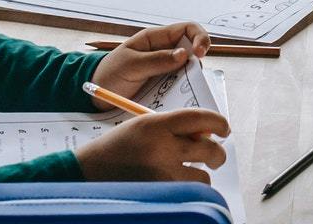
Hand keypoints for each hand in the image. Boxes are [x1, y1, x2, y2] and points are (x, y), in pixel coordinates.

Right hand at [73, 108, 230, 183]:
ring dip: (200, 176)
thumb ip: (175, 128)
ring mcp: (162, 175)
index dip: (219, 123)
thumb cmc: (120, 147)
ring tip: (187, 174)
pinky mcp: (160, 194)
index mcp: (157, 124)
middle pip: (210, 149)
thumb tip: (208, 136)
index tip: (224, 129)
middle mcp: (162, 147)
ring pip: (203, 177)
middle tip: (215, 156)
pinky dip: (188, 191)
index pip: (201, 118)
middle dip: (218, 154)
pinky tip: (177, 186)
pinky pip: (189, 194)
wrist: (87, 172)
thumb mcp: (144, 126)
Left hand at [90, 22, 212, 97]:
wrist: (96, 95)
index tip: (201, 54)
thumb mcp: (130, 65)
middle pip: (193, 51)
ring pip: (189, 72)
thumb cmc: (110, 73)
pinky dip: (183, 93)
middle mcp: (165, 52)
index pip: (188, 29)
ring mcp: (166, 70)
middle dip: (197, 63)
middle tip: (193, 77)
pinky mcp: (164, 87)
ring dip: (191, 80)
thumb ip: (156, 60)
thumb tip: (185, 54)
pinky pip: (180, 88)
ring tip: (184, 91)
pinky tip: (178, 101)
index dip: (200, 37)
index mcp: (156, 38)